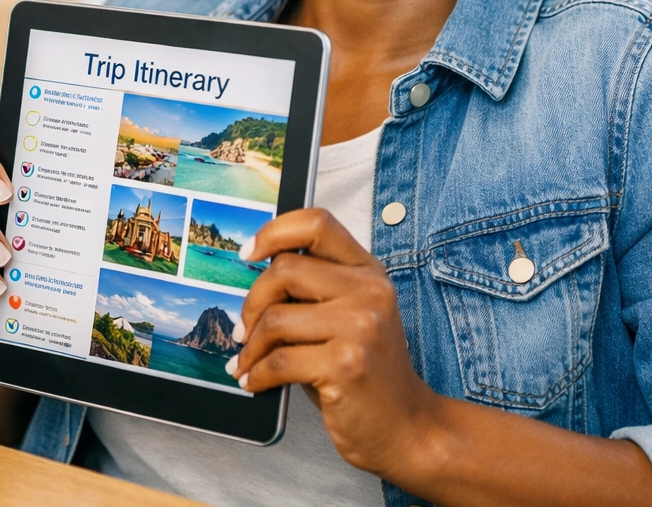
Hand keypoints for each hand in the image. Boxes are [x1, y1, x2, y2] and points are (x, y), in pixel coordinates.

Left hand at [228, 208, 438, 478]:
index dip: (274, 232)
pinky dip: (257, 374)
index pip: (317, 224)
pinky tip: (254, 382)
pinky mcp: (345, 364)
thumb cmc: (367, 373)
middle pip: (284, 270)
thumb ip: (315, 289)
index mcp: (368, 272)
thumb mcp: (350, 317)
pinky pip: (279, 360)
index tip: (249, 253)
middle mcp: (369, 292)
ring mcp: (360, 326)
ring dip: (252, 346)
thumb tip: (253, 275)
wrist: (407, 428)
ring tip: (248, 362)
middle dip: (252, 303)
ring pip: (276, 318)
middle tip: (244, 330)